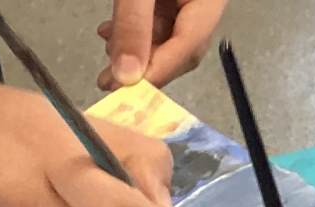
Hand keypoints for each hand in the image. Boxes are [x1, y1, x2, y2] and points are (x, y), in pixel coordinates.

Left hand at [97, 0, 228, 88]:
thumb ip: (133, 23)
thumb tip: (126, 76)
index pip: (188, 45)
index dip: (157, 71)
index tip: (127, 91)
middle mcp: (206, 4)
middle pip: (181, 48)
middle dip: (144, 66)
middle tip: (110, 81)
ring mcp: (190, 2)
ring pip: (168, 39)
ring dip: (136, 52)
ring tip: (109, 51)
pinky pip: (159, 23)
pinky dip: (136, 34)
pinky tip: (113, 33)